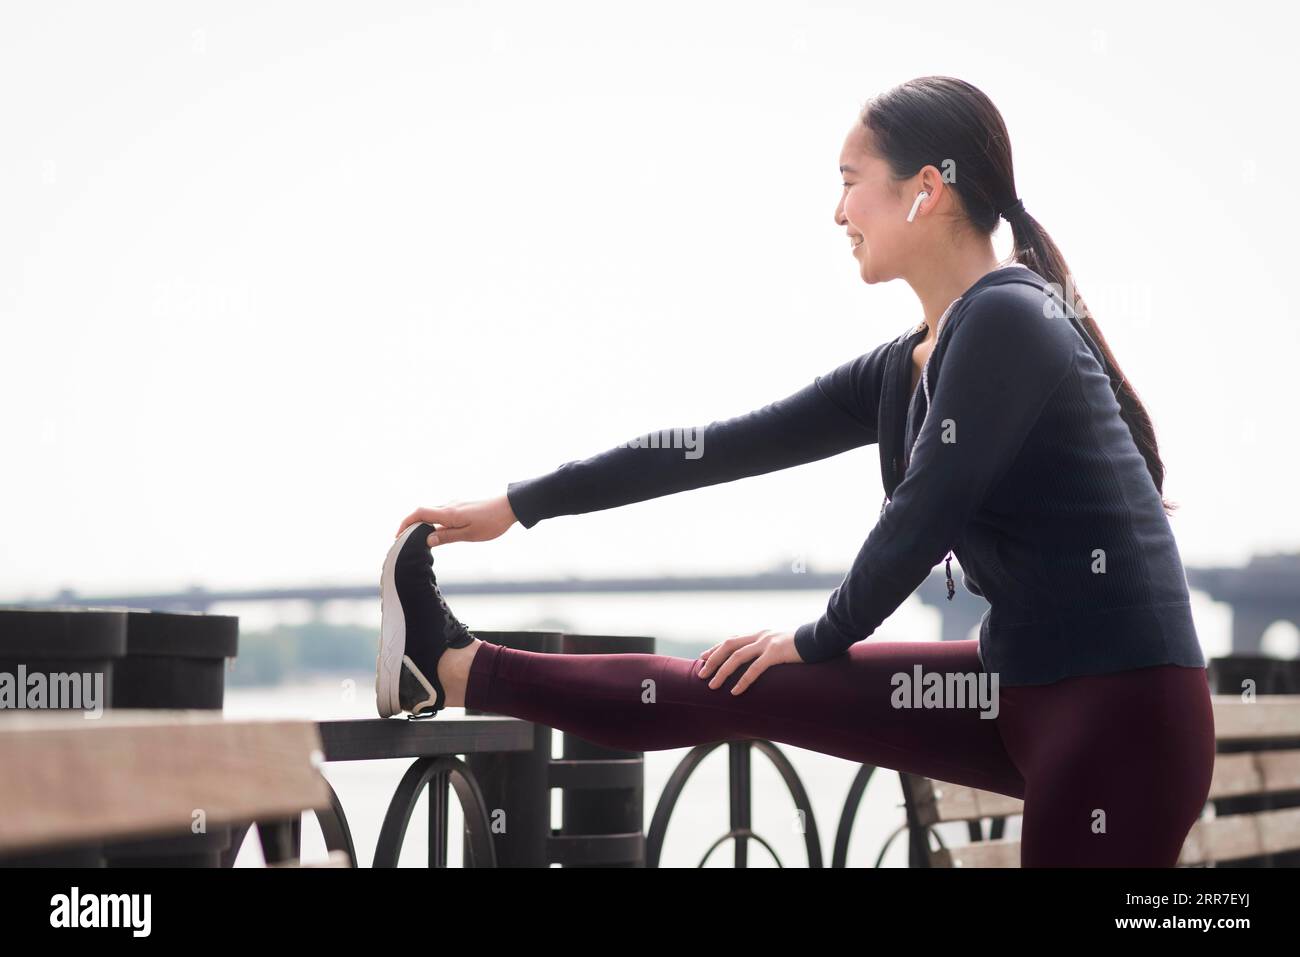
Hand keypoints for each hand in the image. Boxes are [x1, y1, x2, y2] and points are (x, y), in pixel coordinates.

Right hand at [395, 494, 517, 546]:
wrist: (509, 507)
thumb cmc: (491, 522)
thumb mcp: (469, 534)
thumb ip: (447, 536)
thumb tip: (426, 540)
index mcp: (448, 513)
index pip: (419, 514)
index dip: (405, 523)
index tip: (398, 536)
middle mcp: (449, 506)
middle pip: (423, 513)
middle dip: (411, 525)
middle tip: (404, 541)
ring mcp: (455, 505)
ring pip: (433, 513)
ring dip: (423, 524)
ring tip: (419, 540)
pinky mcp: (461, 506)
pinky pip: (442, 513)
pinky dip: (434, 522)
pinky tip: (438, 533)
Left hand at [696, 629, 802, 695]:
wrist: (823, 638)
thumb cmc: (805, 646)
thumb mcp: (784, 646)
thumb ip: (771, 651)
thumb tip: (764, 663)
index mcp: (761, 634)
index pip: (732, 640)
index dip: (716, 649)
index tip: (703, 658)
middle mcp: (760, 636)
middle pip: (729, 646)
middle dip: (713, 660)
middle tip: (701, 674)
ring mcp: (767, 643)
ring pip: (737, 656)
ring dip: (722, 671)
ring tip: (712, 686)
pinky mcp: (776, 653)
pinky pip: (755, 669)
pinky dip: (742, 680)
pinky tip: (735, 691)